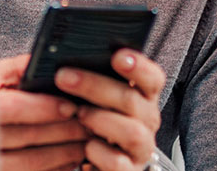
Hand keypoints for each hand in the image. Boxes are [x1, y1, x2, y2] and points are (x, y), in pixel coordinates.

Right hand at [0, 54, 91, 170]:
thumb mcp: (1, 79)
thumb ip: (19, 68)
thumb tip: (43, 61)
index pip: (10, 107)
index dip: (42, 107)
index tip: (69, 107)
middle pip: (26, 135)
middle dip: (63, 130)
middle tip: (88, 123)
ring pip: (32, 162)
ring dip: (65, 151)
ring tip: (86, 140)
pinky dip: (57, 167)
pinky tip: (72, 157)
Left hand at [56, 49, 163, 170]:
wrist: (95, 164)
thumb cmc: (92, 124)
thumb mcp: (94, 99)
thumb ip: (91, 80)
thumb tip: (66, 63)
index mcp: (142, 98)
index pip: (152, 78)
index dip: (138, 66)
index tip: (117, 56)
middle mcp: (146, 122)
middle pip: (132, 100)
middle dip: (96, 86)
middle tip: (63, 77)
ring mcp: (140, 149)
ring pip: (132, 131)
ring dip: (100, 119)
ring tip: (77, 114)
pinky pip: (118, 163)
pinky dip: (99, 153)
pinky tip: (85, 147)